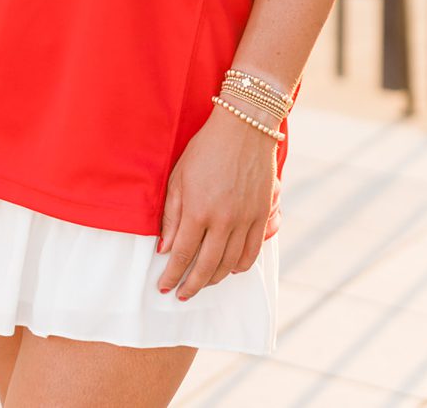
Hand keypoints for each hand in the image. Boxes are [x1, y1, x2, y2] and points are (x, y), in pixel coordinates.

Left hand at [156, 105, 277, 300]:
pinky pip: (252, 252)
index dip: (171, 275)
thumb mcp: (178, 177)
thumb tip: (165, 248)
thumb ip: (171, 215)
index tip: (163, 287)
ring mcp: (246, 220)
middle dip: (192, 285)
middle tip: (181, 294)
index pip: (182, 254)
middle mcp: (223, 220)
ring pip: (230, 264)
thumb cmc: (204, 150)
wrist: (244, 130)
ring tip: (202, 283)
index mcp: (198, 210)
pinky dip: (239, 266)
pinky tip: (229, 269)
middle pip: (206, 266)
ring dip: (214, 279)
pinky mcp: (262, 217)